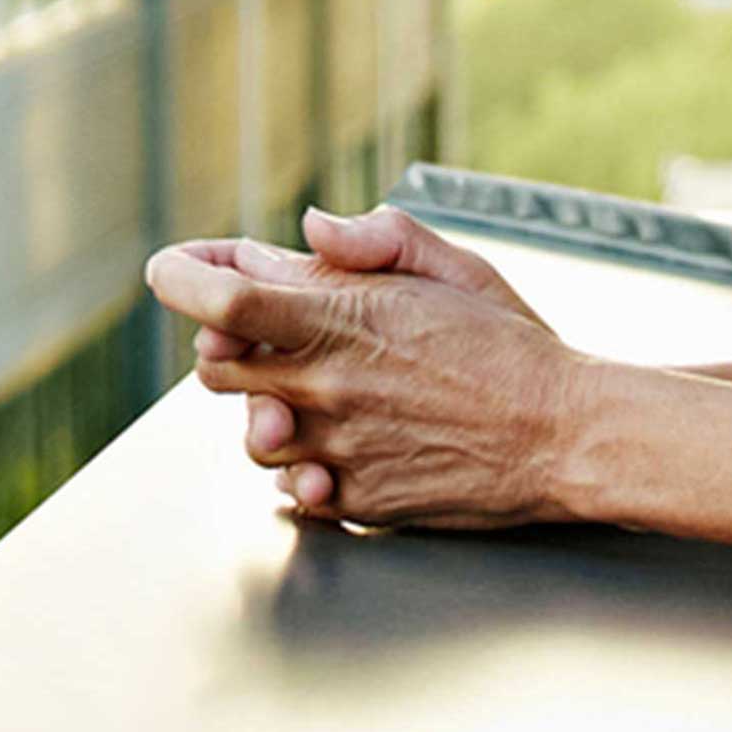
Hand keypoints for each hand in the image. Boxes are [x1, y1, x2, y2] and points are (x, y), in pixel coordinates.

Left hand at [148, 210, 570, 528]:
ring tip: (317, 388)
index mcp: (345, 320)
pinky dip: (302, 464)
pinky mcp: (353, 503)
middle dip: (225, 342)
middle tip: (260, 327)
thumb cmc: (513, 345)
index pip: (224, 301)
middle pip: (215, 367)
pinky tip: (340, 441)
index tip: (170, 267)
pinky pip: (290, 488)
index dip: (181, 278)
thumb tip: (311, 228)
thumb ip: (376, 239)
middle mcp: (327, 388)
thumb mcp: (454, 265)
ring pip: (251, 434)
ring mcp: (336, 452)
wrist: (561, 435)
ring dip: (267, 407)